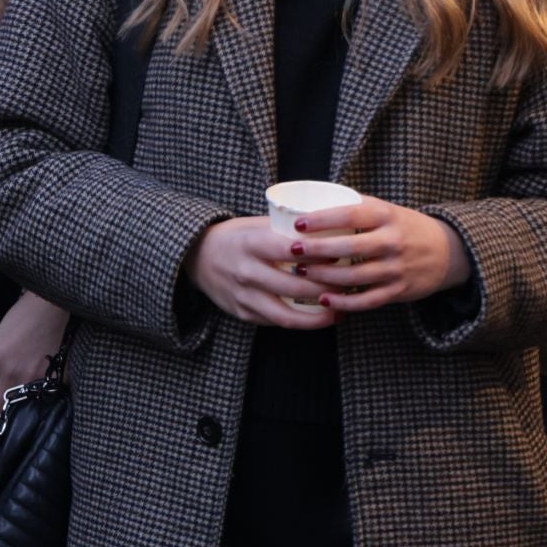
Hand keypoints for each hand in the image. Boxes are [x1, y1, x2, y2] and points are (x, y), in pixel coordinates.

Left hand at [0, 292, 71, 433]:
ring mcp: (34, 378)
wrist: (54, 303)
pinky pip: (43, 404)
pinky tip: (40, 414)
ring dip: (16, 423)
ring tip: (15, 431)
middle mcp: (9, 372)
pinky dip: (40, 411)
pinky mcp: (55, 380)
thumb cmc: (25, 316)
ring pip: (19, 414)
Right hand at [185, 217, 336, 328]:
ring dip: (317, 316)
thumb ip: (285, 230)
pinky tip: (316, 318)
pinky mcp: (242, 313)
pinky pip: (275, 321)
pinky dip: (298, 322)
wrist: (196, 256)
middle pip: (294, 285)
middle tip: (350, 287)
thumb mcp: (255, 225)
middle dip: (326, 289)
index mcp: (250, 243)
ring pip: (286, 314)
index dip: (320, 255)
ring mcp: (243, 295)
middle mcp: (246, 271)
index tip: (344, 255)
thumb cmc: (234, 236)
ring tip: (339, 313)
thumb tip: (328, 228)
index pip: (291, 250)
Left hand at [285, 196, 470, 311]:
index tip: (298, 223)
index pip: (350, 214)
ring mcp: (396, 268)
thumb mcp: (387, 209)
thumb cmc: (405, 227)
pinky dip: (344, 303)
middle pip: (349, 247)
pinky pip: (367, 300)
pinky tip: (324, 299)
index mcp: (387, 215)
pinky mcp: (399, 291)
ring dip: (325, 276)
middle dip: (317, 250)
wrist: (447, 252)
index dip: (322, 219)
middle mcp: (392, 241)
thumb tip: (313, 200)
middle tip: (292, 250)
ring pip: (354, 276)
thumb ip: (356, 207)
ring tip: (301, 272)